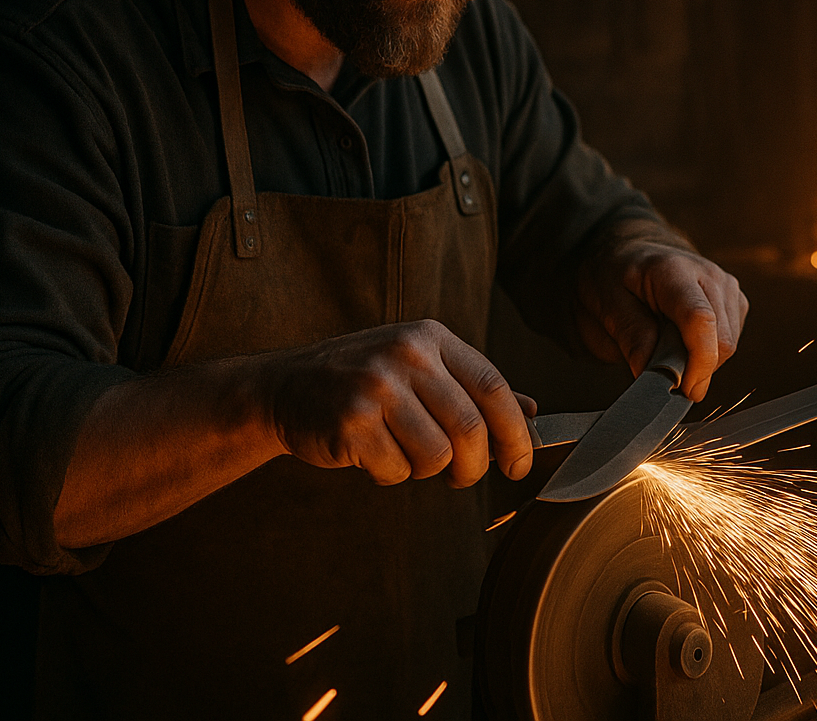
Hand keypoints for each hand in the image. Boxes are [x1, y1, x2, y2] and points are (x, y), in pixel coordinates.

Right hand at [260, 320, 535, 486]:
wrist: (284, 387)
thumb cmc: (362, 381)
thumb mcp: (420, 368)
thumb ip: (473, 389)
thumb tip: (531, 412)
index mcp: (430, 338)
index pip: (492, 386)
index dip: (515, 432)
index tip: (520, 464)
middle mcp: (406, 355)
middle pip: (469, 428)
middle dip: (473, 467)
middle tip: (461, 478)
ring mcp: (376, 386)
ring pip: (436, 455)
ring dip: (425, 470)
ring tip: (402, 453)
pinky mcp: (351, 421)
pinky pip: (396, 469)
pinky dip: (390, 474)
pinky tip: (370, 453)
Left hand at [574, 218, 748, 402]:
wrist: (628, 255)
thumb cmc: (614, 278)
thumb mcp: (606, 305)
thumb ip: (632, 337)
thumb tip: (653, 377)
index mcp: (672, 270)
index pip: (700, 320)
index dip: (697, 363)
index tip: (681, 389)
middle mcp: (708, 274)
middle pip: (722, 340)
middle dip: (695, 369)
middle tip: (661, 375)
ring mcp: (726, 285)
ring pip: (729, 345)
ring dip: (701, 362)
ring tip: (667, 351)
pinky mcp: (734, 299)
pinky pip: (731, 341)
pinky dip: (708, 354)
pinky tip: (683, 343)